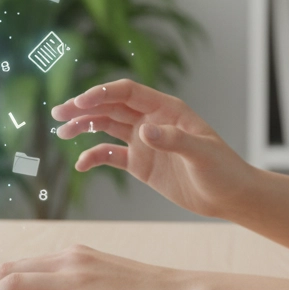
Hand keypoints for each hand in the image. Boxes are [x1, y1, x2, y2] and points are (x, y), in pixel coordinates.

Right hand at [51, 78, 252, 218]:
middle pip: (111, 107)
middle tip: (59, 113)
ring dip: (84, 126)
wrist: (229, 196)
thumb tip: (144, 132)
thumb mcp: (202, 154)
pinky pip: (111, 155)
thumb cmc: (223, 170)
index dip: (102, 94)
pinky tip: (81, 164)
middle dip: (84, 108)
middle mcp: (151, 121)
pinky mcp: (140, 163)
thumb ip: (173, 141)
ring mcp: (144, 142)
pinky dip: (94, 156)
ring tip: (62, 131)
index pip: (127, 93)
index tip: (80, 102)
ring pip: (106, 127)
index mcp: (166, 109)